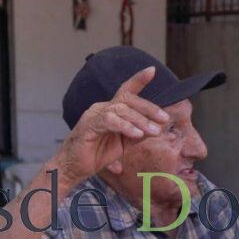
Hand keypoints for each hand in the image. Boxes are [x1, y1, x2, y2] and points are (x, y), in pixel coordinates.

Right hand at [48, 67, 170, 188]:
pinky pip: (109, 121)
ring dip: (140, 120)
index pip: (126, 91)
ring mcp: (94, 115)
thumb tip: (157, 127)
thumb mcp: (124, 143)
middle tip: (164, 119)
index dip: (138, 80)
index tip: (152, 70)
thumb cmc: (97, 154)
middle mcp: (102, 108)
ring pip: (120, 109)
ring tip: (154, 131)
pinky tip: (137, 134)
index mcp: (111, 110)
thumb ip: (138, 133)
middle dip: (148, 108)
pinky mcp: (88, 126)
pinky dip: (125, 126)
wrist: (74, 168)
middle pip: (127, 99)